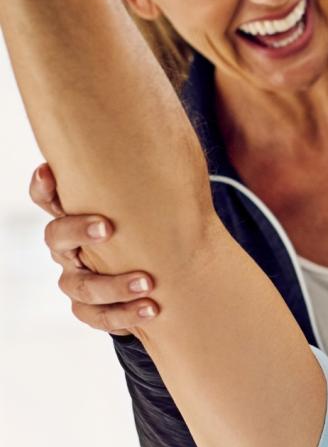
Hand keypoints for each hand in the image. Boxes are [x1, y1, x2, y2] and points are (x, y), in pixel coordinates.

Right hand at [30, 163, 157, 335]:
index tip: (50, 172)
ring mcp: (77, 279)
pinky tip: (153, 309)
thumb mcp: (148, 198)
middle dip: (78, 231)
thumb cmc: (152, 223)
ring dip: (113, 285)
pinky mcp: (91, 308)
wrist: (164, 269)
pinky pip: (97, 316)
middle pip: (55, 239)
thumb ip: (145, 175)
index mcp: (76, 215)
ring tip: (148, 282)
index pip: (48, 198)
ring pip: (79, 285)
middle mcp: (69, 248)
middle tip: (108, 227)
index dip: (44, 187)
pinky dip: (124, 315)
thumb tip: (161, 130)